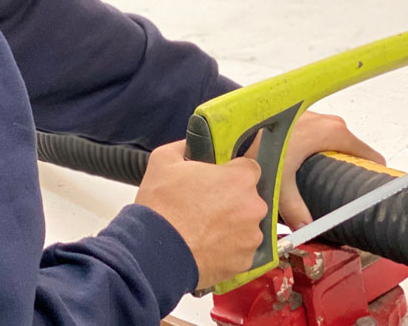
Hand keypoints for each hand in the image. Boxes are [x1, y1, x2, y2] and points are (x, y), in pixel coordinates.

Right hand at [134, 140, 267, 289]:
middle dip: (233, 201)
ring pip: (247, 226)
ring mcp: (251, 237)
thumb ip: (184, 147)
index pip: (249, 168)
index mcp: (239, 179)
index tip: (217, 181)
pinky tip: (206, 246)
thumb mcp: (163, 161)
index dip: (232, 173)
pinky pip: (241, 250)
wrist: (155, 252)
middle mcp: (253, 207)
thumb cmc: (160, 205)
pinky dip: (228, 249)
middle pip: (249, 199)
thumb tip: (190, 145)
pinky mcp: (245, 262)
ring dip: (232, 225)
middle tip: (206, 206)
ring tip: (204, 230)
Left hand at [246, 111, 384, 228]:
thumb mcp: (281, 182)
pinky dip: (321, 155)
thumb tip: (306, 228)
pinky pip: (324, 140)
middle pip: (355, 154)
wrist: (238, 123)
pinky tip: (308, 171)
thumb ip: (294, 209)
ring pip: (338, 146)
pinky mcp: (305, 120)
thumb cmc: (261, 143)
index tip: (366, 193)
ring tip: (323, 186)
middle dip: (349, 174)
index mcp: (334, 134)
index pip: (372, 158)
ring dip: (333, 164)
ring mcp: (317, 119)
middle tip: (340, 196)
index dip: (372, 177)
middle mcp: (330, 122)